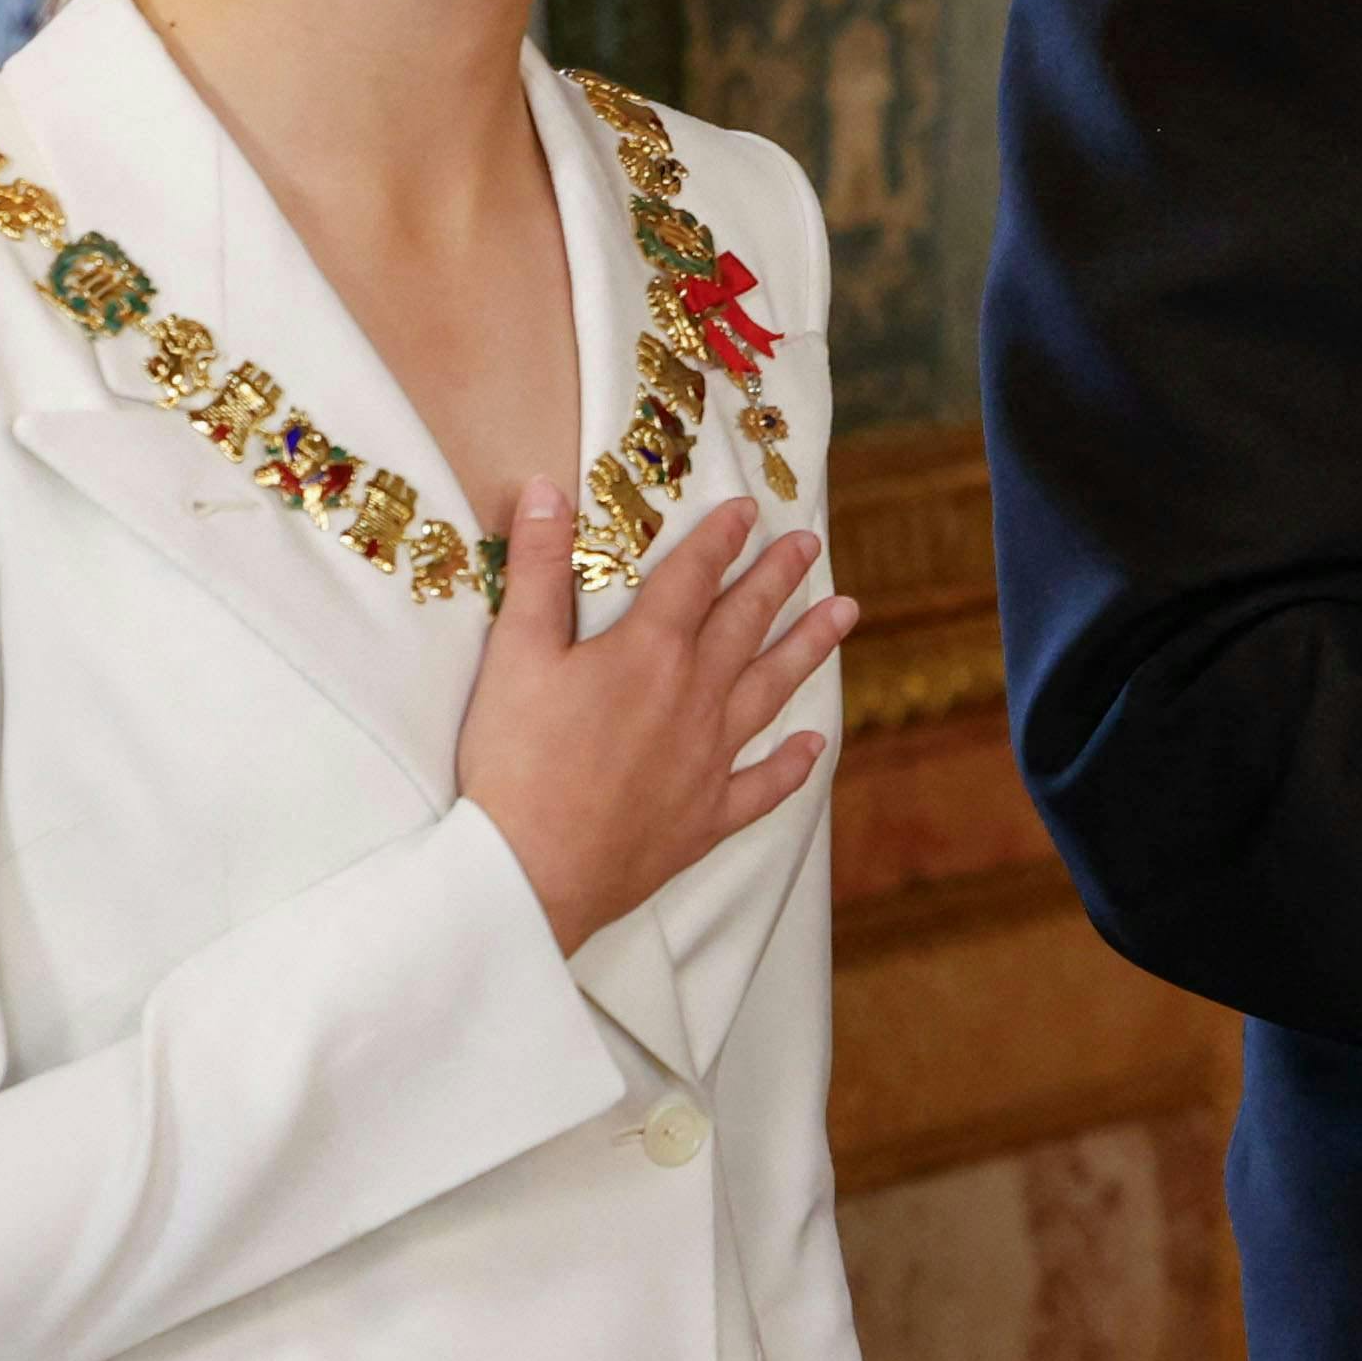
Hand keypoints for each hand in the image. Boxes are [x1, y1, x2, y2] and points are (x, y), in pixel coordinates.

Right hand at [454, 487, 856, 952]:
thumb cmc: (516, 761)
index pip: (694, 578)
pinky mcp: (707, 816)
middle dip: (778, 578)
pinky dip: (791, 764)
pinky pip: (762, 785)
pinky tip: (813, 745)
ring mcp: (708, 758)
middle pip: (745, 623)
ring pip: (771, 689)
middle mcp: (695, 696)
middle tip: (809, 545)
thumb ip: (539, 569)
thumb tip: (549, 491)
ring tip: (846, 613)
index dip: (719, 539)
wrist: (531, 870)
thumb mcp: (515, 653)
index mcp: (650, 652)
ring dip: (808, 647)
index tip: (748, 510)